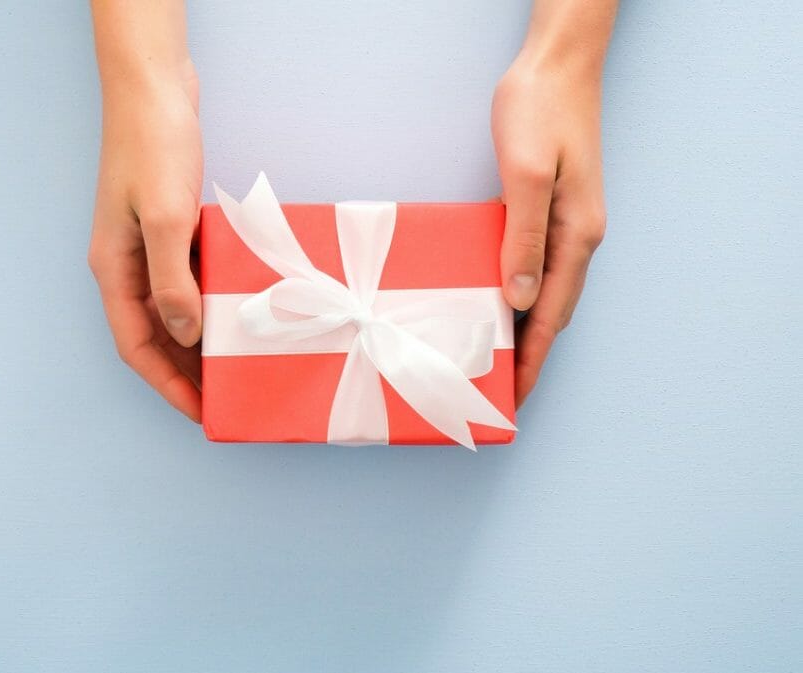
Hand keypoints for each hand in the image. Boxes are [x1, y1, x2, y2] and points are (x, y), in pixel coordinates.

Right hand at [87, 62, 202, 420]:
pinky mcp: (169, 231)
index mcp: (114, 270)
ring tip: (236, 365)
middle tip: (226, 397)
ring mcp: (147, 249)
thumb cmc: (153, 146)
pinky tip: (237, 311)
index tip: (201, 412)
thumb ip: (172, 280)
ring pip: (173, 312)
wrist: (154, 89)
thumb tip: (185, 334)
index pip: (136, 347)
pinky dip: (209, 302)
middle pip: (155, 336)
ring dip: (200, 341)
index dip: (168, 385)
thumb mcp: (166, 218)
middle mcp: (127, 267)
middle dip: (186, 372)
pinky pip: (188, 282)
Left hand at [492, 52, 606, 407]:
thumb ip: (525, 238)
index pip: (553, 313)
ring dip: (527, 329)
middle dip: (531, 354)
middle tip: (503, 392)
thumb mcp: (526, 175)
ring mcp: (568, 222)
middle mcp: (579, 236)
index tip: (517, 396)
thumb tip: (521, 297)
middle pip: (554, 310)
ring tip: (499, 360)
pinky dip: (521, 294)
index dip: (534, 358)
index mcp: (577, 234)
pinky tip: (501, 301)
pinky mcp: (553, 208)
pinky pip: (537, 265)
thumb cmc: (540, 111)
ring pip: (547, 291)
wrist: (558, 64)